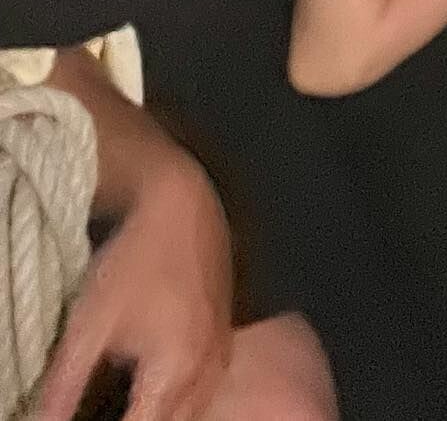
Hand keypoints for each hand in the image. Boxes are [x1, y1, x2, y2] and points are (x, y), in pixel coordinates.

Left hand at [35, 157, 232, 420]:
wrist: (182, 204)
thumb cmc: (135, 258)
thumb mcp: (88, 324)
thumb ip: (63, 388)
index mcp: (173, 371)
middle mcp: (206, 368)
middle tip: (116, 411)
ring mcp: (222, 352)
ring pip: (197, 412)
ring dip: (166, 418)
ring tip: (135, 406)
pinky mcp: (226, 337)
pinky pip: (209, 389)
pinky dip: (186, 401)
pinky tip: (162, 391)